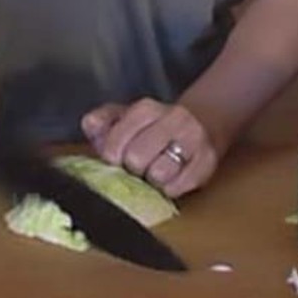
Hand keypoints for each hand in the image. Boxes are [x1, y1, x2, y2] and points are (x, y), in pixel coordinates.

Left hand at [80, 98, 218, 198]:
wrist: (202, 124)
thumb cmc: (155, 126)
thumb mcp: (126, 118)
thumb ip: (103, 121)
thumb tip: (89, 125)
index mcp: (146, 108)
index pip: (115, 144)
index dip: (112, 159)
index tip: (118, 160)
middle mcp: (173, 118)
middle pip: (136, 160)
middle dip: (133, 170)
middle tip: (138, 167)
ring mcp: (193, 139)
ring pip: (159, 175)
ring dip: (153, 180)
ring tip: (155, 171)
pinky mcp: (208, 162)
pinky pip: (178, 188)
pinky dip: (170, 189)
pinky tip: (170, 178)